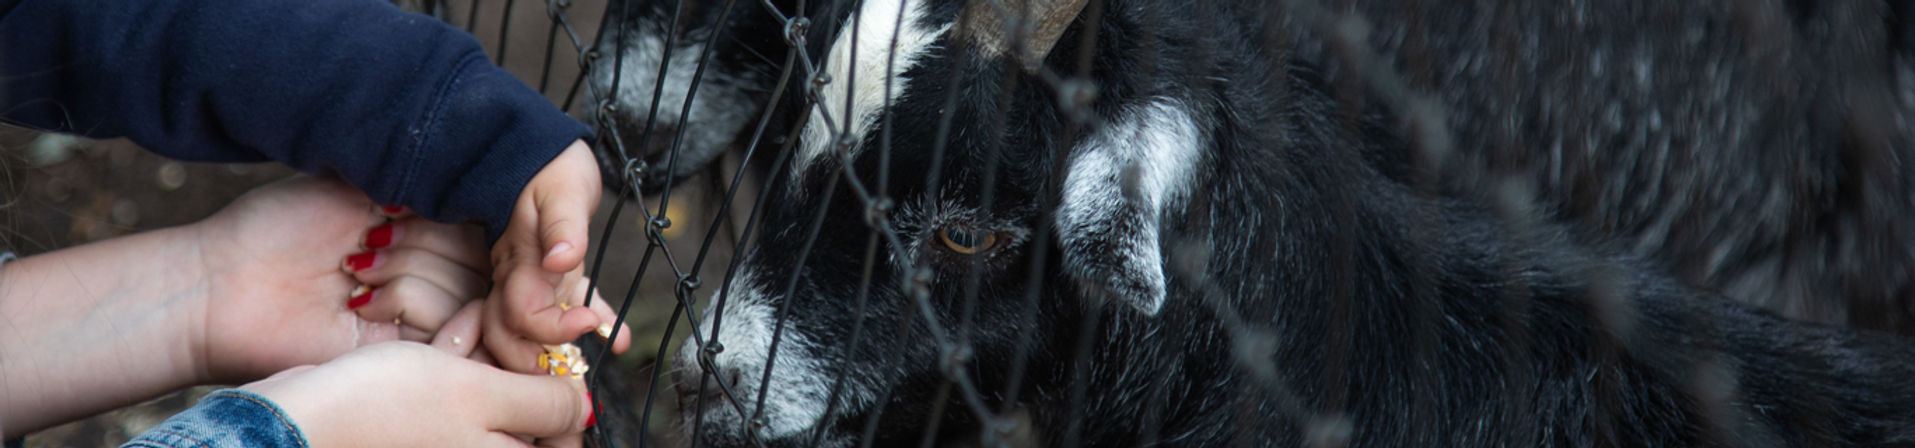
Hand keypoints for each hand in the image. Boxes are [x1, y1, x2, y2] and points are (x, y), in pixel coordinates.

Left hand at [192, 176, 490, 382]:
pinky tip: (358, 299)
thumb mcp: (359, 181)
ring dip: (407, 270)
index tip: (403, 204)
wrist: (223, 282)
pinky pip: (443, 325)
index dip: (457, 207)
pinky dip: (405, 300)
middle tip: (367, 241)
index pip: (483, 220)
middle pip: (482, 255)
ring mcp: (419, 313)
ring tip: (353, 270)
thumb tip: (480, 178)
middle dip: (427, 238)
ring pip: (467, 288)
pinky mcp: (403, 351)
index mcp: (423, 229)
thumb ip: (424, 179)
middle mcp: (430, 271)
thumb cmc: (278, 226)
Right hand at [243, 303, 593, 446]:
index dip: (568, 390)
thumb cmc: (384, 410)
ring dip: (492, 347)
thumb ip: (543, 405)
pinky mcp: (411, 418)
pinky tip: (459, 320)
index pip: (562, 436)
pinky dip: (456, 349)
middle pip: (524, 407)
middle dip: (523, 360)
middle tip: (526, 323)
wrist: (295, 415)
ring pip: (488, 388)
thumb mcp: (483, 400)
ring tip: (493, 314)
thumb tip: (585, 409)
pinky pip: (450, 382)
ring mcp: (440, 438)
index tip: (563, 350)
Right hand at [483, 139, 630, 372]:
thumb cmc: (551, 166)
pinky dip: (591, 325)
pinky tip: (618, 335)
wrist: (537, 151)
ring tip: (592, 367)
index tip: (590, 322)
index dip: (551, 330)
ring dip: (558, 355)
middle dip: (537, 365)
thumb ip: (563, 227)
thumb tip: (564, 260)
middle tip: (576, 379)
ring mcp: (531, 280)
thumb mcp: (562, 190)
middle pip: (509, 338)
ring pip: (529, 333)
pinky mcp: (550, 276)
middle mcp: (518, 279)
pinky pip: (563, 310)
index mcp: (518, 263)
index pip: (521, 316)